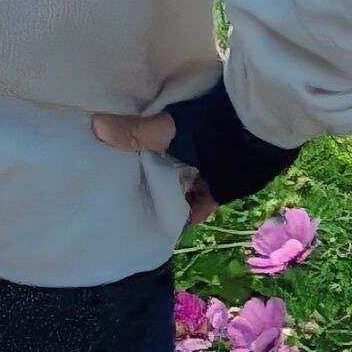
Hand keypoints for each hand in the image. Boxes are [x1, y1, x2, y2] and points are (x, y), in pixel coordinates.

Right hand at [88, 112, 214, 219]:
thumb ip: (136, 132)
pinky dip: (184, 215)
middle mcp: (184, 146)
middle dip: (142, 176)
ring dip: (163, 197)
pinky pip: (195, 205)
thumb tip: (94, 124)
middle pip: (158, 164)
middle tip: (113, 195)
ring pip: (176, 185)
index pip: (142, 138)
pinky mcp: (216, 189)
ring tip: (134, 214)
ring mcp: (201, 168)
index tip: (102, 163)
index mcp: (171, 125)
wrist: (258, 134)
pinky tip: (166, 228)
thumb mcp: (170, 128)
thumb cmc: (211, 122)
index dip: (126, 150)